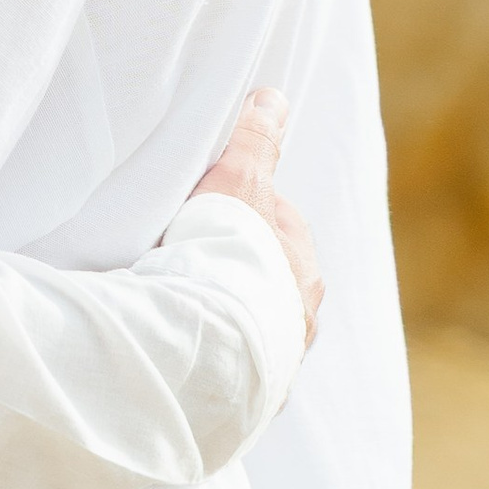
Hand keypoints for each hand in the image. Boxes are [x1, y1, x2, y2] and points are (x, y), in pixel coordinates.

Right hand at [192, 86, 321, 347]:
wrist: (215, 337)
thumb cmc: (228, 254)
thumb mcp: (238, 181)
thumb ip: (254, 141)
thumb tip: (274, 97)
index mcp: (301, 262)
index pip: (274, 226)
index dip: (238, 213)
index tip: (202, 213)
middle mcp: (302, 311)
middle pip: (269, 277)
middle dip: (239, 269)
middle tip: (190, 260)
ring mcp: (281, 354)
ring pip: (255, 324)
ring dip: (229, 315)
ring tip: (186, 309)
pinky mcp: (255, 392)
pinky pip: (237, 366)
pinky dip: (218, 355)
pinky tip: (191, 351)